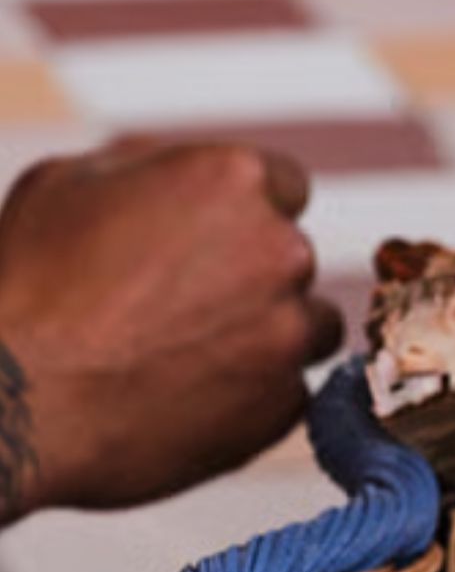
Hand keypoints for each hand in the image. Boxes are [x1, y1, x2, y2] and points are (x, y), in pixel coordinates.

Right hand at [0, 139, 343, 521]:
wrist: (22, 401)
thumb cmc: (29, 285)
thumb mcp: (70, 181)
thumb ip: (149, 165)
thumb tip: (179, 166)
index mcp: (234, 181)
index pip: (285, 184)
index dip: (246, 213)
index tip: (216, 239)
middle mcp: (280, 252)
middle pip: (292, 258)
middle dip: (251, 275)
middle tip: (182, 303)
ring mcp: (290, 334)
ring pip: (308, 326)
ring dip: (269, 334)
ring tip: (190, 350)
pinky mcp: (286, 405)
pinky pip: (288, 391)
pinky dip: (253, 393)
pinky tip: (190, 393)